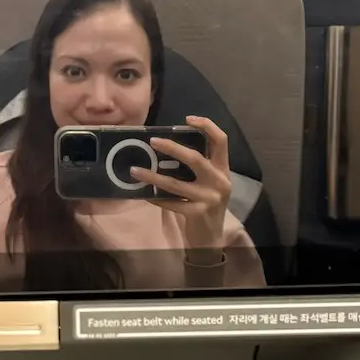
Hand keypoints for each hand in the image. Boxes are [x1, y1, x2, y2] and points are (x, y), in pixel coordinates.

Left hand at [132, 116, 231, 256]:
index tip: (188, 119)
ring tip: (135, 170)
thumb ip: (199, 168)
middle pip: (195, 158)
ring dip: (153, 176)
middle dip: (172, 147)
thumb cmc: (206, 206)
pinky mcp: (198, 213)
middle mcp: (220, 181)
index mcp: (223, 170)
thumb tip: (168, 148)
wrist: (211, 240)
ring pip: (176, 183)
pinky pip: (171, 203)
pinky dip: (156, 198)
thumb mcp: (210, 184)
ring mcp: (210, 198)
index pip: (221, 140)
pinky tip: (144, 194)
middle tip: (153, 141)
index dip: (207, 125)